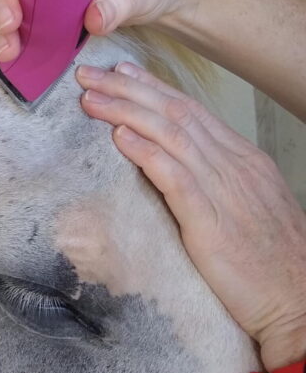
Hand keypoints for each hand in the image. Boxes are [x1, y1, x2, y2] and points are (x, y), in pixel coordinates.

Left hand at [76, 62, 305, 371]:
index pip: (191, 109)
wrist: (299, 301)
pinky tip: (119, 137)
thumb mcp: (246, 205)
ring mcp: (225, 190)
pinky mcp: (212, 221)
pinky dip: (146, 152)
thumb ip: (214, 178)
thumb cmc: (270, 260)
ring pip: (170, 135)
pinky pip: (175, 177)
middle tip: (87, 74)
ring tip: (90, 99)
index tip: (120, 71)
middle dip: (127, 89)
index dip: (152, 87)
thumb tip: (174, 161)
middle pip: (175, 112)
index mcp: (244, 158)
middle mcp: (235, 165)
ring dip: (125, 112)